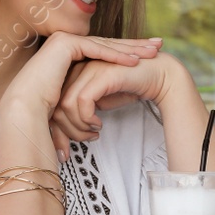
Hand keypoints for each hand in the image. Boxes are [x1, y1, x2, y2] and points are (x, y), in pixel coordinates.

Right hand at [1, 32, 161, 121]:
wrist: (26, 110)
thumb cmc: (46, 113)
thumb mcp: (74, 102)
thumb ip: (88, 100)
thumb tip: (101, 121)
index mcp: (69, 55)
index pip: (104, 53)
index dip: (127, 54)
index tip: (148, 57)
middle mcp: (66, 44)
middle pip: (108, 46)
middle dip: (135, 46)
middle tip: (158, 47)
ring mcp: (64, 41)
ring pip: (105, 45)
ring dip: (130, 48)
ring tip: (153, 52)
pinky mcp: (65, 44)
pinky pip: (95, 50)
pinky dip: (115, 55)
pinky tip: (134, 60)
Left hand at [51, 51, 192, 145]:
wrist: (160, 76)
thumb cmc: (132, 87)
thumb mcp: (100, 100)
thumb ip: (82, 108)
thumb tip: (64, 129)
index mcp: (74, 71)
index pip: (53, 101)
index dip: (57, 127)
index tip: (65, 147)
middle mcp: (78, 67)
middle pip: (56, 105)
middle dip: (65, 131)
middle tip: (83, 141)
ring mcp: (90, 68)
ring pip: (66, 105)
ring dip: (78, 127)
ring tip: (94, 133)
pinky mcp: (102, 74)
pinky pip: (82, 101)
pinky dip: (87, 118)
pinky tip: (98, 124)